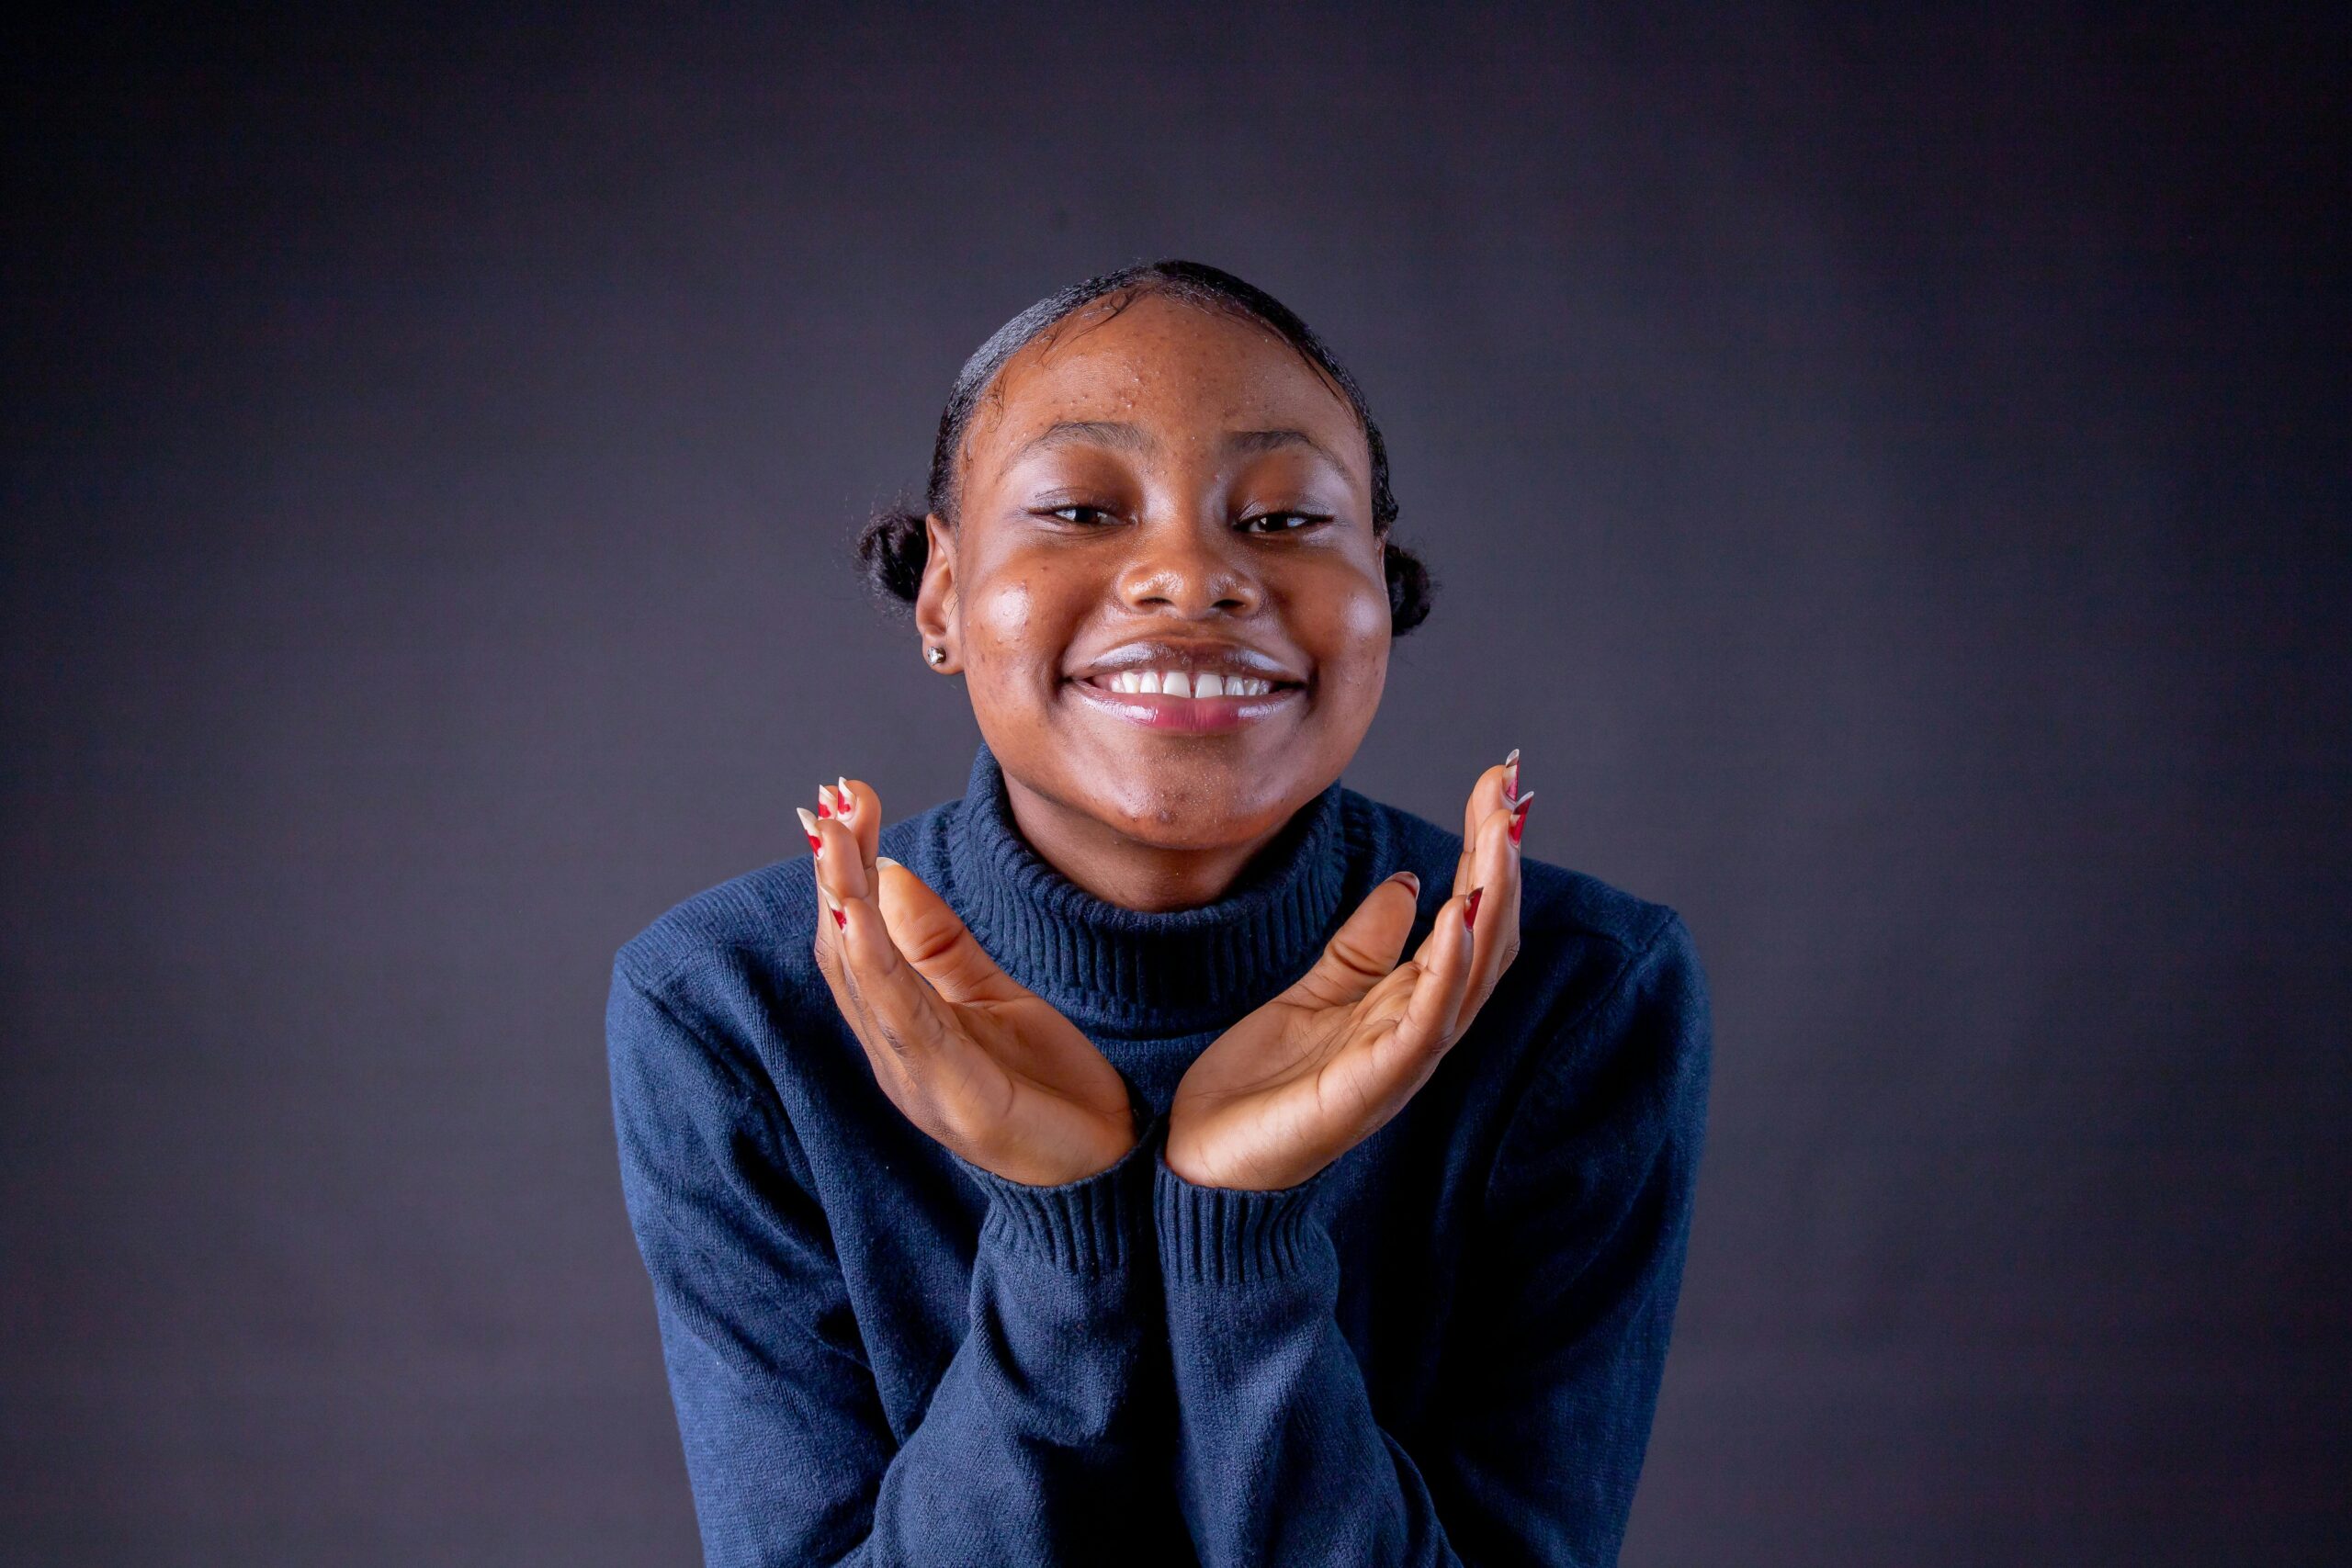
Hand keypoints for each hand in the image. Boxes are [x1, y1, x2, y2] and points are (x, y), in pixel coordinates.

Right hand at [804, 777, 1136, 1185]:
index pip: (853, 936)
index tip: (839, 800)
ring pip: (862, 977)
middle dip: (834, 870)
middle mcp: (893, 1052)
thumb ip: (940, 943)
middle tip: (829, 799)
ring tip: (831, 840)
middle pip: (844, 948)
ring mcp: (915, 1076)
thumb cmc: (1049, 1089)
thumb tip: (891, 871)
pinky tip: (858, 917)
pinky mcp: (950, 1096)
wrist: (1107, 1173)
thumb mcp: (993, 997)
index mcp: (901, 1027)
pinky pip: (902, 1019)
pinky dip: (874, 964)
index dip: (839, 869)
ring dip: (841, 902)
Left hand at [1166, 753, 1530, 1189]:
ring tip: (1501, 835)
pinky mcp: (1370, 1088)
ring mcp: (1401, 1063)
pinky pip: (1425, 1025)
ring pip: (1470, 974)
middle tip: (1511, 788)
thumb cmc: (1258, 1086)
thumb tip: (1408, 879)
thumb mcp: (1311, 991)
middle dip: (1503, 861)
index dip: (1488, 853)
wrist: (1199, 1161)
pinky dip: (1449, 971)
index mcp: (1407, 1006)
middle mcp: (1419, 1032)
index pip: (1469, 918)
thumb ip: (1363, 944)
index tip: (1500, 784)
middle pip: (1486, 938)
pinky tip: (1460, 918)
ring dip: (1491, 901)